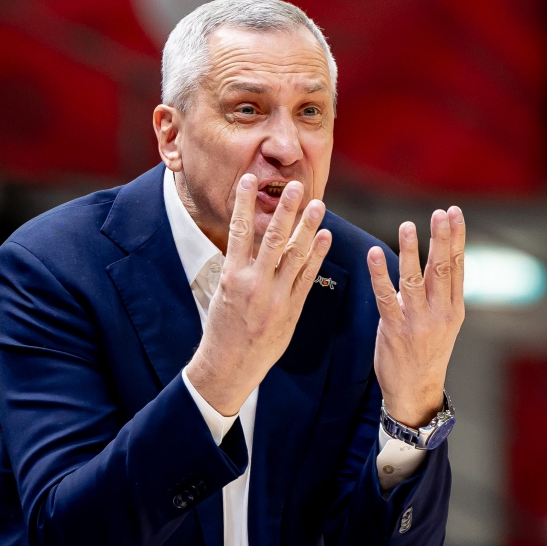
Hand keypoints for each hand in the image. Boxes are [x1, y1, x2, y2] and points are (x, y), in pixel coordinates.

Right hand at [185, 174, 331, 415]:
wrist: (230, 365)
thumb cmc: (222, 328)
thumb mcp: (221, 293)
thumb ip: (237, 268)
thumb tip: (246, 242)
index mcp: (232, 276)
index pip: (239, 231)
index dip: (245, 204)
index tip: (250, 180)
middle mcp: (254, 284)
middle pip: (273, 239)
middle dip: (285, 211)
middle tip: (295, 186)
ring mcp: (275, 297)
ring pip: (295, 256)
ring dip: (308, 228)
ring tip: (318, 205)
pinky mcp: (291, 310)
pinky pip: (307, 278)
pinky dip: (316, 257)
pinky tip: (325, 237)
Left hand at [367, 208, 464, 428]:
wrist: (415, 390)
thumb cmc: (426, 351)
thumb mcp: (444, 322)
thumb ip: (441, 292)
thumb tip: (439, 257)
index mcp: (454, 308)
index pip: (457, 266)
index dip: (456, 238)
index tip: (454, 213)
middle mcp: (440, 313)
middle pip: (442, 269)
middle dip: (441, 239)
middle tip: (441, 213)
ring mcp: (417, 322)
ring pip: (414, 280)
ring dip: (410, 251)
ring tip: (407, 226)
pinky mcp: (394, 329)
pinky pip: (385, 297)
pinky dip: (379, 274)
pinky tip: (374, 254)